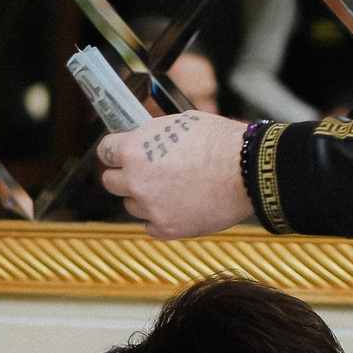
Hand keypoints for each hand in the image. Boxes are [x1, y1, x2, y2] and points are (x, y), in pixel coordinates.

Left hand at [95, 111, 252, 237]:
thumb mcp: (178, 124)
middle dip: (124, 176)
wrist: (247, 170)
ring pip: (132, 205)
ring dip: (144, 198)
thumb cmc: (218, 141)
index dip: (115, 151)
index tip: (121, 153)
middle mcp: (135, 181)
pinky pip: (151, 225)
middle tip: (143, 172)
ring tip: (171, 189)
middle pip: (111, 182)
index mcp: (134, 150)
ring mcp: (150, 208)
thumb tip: (140, 141)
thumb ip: (152, 137)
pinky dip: (161, 218)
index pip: (105, 151)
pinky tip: (178, 206)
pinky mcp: (166, 228)